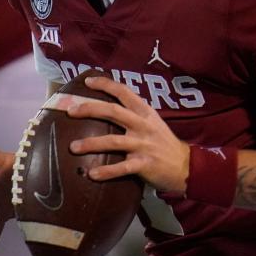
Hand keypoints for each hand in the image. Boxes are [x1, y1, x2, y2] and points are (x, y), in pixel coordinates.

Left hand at [66, 75, 189, 192]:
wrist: (186, 166)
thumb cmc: (163, 143)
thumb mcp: (152, 122)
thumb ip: (133, 115)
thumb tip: (106, 107)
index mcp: (145, 112)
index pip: (124, 92)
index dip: (105, 84)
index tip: (87, 81)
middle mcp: (143, 125)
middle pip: (113, 112)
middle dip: (90, 109)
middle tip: (70, 111)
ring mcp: (144, 145)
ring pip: (114, 141)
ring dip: (91, 144)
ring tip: (73, 147)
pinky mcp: (145, 164)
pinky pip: (122, 168)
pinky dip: (106, 171)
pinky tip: (92, 174)